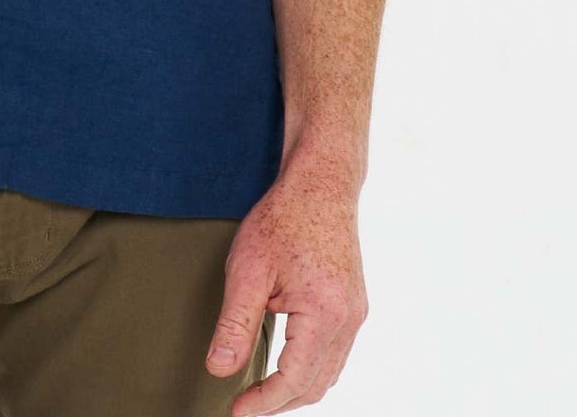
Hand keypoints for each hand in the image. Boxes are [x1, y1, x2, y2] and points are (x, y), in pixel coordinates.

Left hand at [206, 155, 367, 412]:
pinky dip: (310, 369)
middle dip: (280, 403)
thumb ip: (235, 324)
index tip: (237, 412)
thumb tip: (220, 369)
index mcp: (325, 313)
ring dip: (296, 389)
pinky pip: (335, 353)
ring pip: (329, 373)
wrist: (321, 183)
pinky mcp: (354, 304)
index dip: (264, 403)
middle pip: (315, 385)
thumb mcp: (247, 269)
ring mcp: (355, 313)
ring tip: (262, 392)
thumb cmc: (284, 218)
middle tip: (245, 406)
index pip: (294, 380)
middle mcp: (348, 319)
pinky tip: (287, 364)